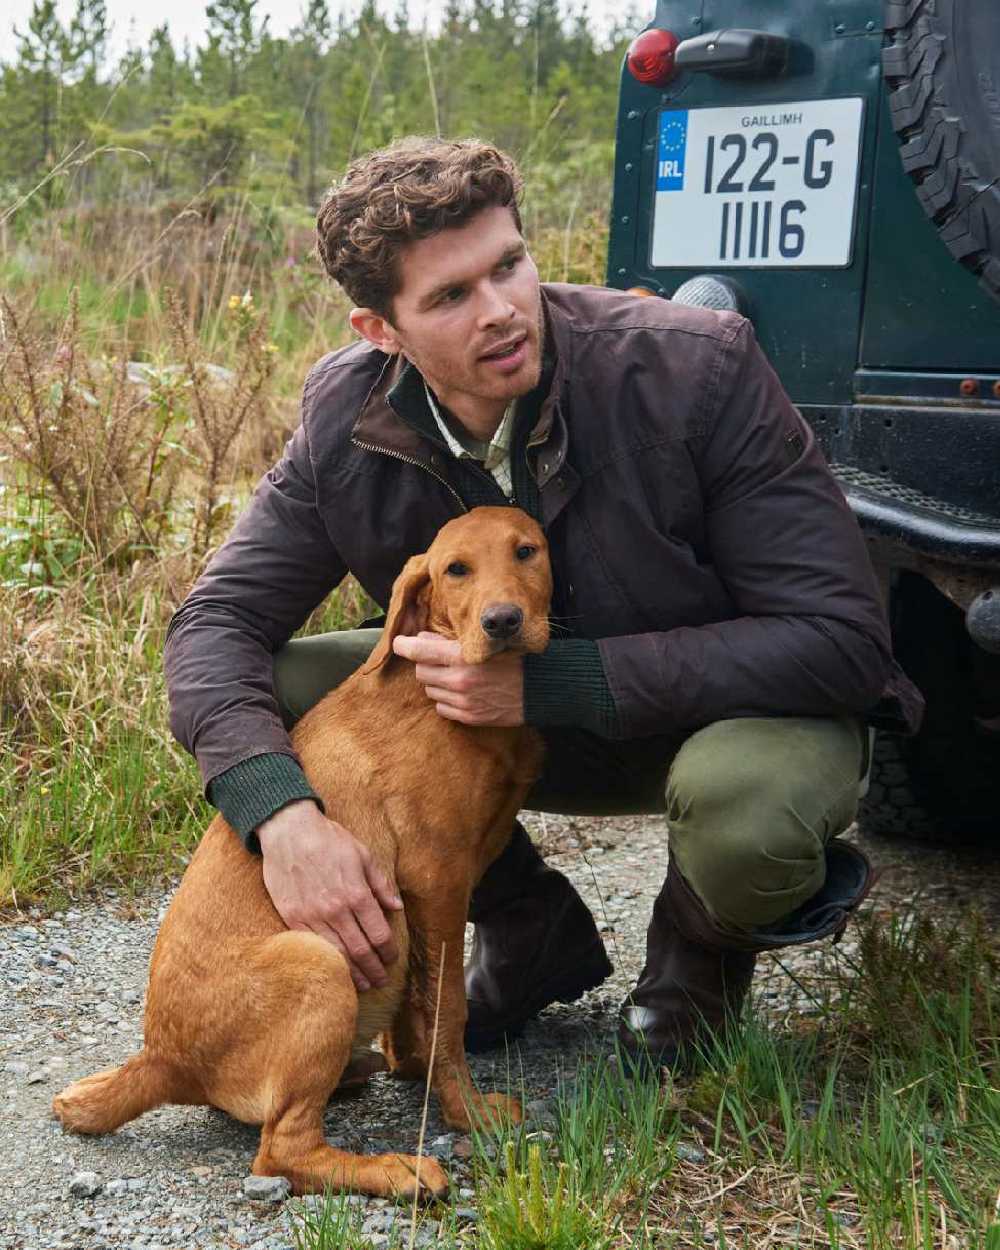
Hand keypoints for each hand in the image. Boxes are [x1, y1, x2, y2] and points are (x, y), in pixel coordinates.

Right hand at [258, 800, 403, 991]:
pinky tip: (336, 970)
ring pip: (337, 954)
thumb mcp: (363, 855)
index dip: (389, 951)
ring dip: (353, 973)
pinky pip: (313, 947)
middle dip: (374, 969)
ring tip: (364, 984)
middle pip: (361, 951)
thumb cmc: (329, 840)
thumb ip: (381, 883)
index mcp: (356, 893)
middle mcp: (336, 909)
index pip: (379, 934)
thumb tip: (396, 906)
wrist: (289, 831)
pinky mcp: (292, 918)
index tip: (392, 958)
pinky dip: (327, 962)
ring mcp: (312, 916)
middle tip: (382, 980)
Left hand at [392, 631, 524, 725]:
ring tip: (455, 677)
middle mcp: (460, 680)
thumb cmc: (513, 660)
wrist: (539, 689)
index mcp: (463, 657)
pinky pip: (441, 708)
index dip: (405, 646)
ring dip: (436, 682)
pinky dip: (446, 699)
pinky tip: (461, 693)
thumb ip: (449, 642)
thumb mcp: (484, 644)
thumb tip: (420, 639)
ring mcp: (463, 701)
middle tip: (439, 660)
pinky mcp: (468, 716)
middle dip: (426, 664)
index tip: (399, 643)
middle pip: (422, 672)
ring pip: (430, 690)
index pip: (420, 652)